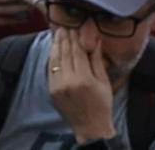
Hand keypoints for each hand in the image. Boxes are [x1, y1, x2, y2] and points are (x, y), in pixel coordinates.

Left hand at [47, 27, 116, 142]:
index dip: (74, 39)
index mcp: (84, 79)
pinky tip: (53, 50)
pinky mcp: (51, 90)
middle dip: (63, 39)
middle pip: (64, 54)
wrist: (90, 127)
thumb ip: (97, 61)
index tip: (73, 29)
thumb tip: (95, 40)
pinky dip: (51, 58)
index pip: (76, 52)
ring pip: (54, 60)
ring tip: (57, 35)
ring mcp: (58, 86)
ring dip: (55, 45)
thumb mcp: (104, 82)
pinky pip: (50, 70)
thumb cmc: (102, 104)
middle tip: (63, 27)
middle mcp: (69, 81)